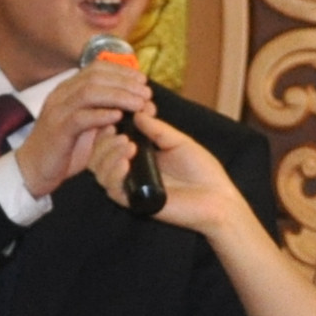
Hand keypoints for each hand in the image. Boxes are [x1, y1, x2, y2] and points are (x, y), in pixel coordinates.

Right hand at [10, 55, 151, 200]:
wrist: (34, 169)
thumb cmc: (63, 149)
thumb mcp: (86, 126)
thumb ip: (103, 112)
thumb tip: (133, 103)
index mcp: (68, 90)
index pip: (96, 68)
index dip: (122, 71)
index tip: (142, 80)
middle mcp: (61, 95)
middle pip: (96, 76)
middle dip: (125, 82)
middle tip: (146, 93)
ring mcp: (58, 111)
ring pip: (89, 92)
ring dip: (118, 95)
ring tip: (138, 104)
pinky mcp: (58, 130)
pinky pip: (80, 117)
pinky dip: (101, 115)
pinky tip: (118, 117)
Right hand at [101, 106, 247, 233]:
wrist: (217, 200)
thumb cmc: (202, 171)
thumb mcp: (179, 142)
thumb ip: (157, 129)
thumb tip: (138, 112)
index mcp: (141, 156)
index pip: (112, 141)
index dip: (108, 128)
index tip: (116, 114)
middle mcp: (132, 171)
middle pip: (99, 156)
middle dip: (104, 140)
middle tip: (119, 132)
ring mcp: (132, 186)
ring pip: (100, 171)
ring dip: (108, 154)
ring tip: (127, 145)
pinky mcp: (135, 202)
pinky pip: (113, 190)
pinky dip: (114, 173)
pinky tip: (125, 162)